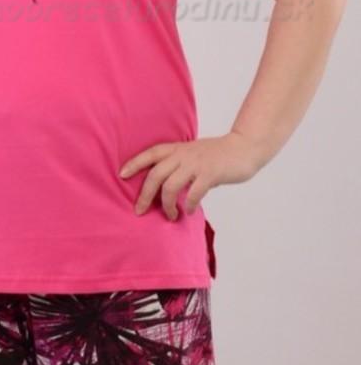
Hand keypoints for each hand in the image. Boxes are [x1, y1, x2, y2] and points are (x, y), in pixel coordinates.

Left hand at [118, 131, 260, 219]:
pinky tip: (188, 210)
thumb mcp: (192, 153)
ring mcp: (196, 164)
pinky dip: (188, 204)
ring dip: (166, 205)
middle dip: (144, 195)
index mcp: (177, 149)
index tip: (121, 175)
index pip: (150, 154)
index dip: (135, 163)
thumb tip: (164, 187)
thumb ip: (178, 165)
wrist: (243, 148)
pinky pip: (193, 193)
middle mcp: (183, 155)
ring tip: (170, 215)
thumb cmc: (217, 154)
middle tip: (139, 211)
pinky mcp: (210, 174)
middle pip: (155, 175)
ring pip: (170, 186)